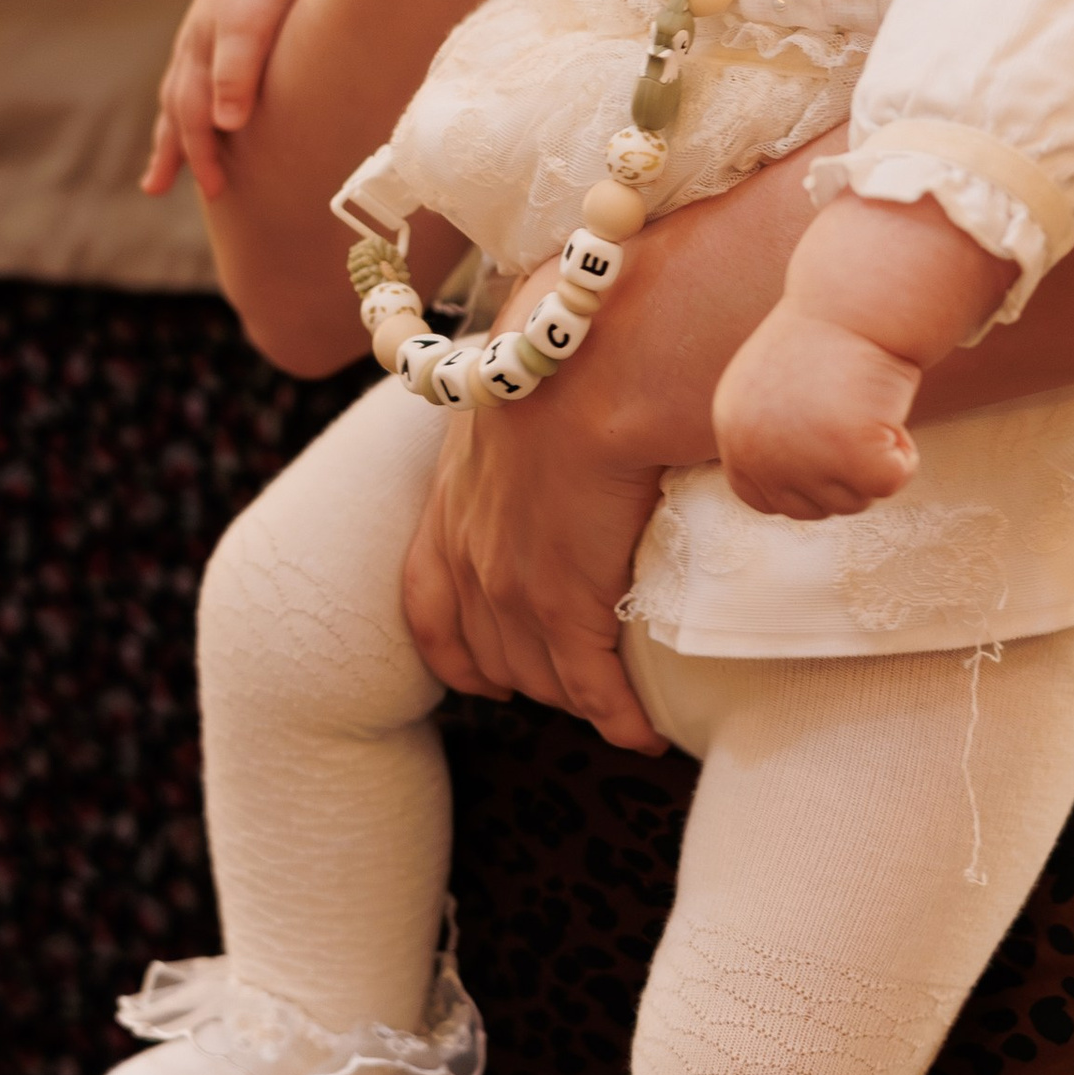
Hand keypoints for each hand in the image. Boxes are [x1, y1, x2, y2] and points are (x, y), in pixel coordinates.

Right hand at [147, 0, 306, 200]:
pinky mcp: (217, 27)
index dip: (202, 156)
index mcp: (201, 56)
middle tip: (156, 186)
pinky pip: (193, 74)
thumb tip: (225, 125)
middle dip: (170, 149)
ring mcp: (202, 37)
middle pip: (175, 110)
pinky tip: (197, 106)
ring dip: (171, 127)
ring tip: (164, 156)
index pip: (195, 118)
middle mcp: (194, 49)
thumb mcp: (249, 27)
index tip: (216, 191)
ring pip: (179, 92)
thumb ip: (237, 72)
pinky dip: (188, 99)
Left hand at [400, 298, 671, 754]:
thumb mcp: (533, 380)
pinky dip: (617, 716)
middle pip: (484, 647)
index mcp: (455, 490)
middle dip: (526, 678)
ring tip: (620, 710)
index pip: (428, 593)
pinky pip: (590, 685)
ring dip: (577, 699)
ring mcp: (510, 581)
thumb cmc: (583, 345)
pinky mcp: (564, 603)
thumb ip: (540, 416)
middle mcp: (468, 543)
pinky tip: (645, 729)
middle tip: (575, 689)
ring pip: (536, 674)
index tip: (484, 673)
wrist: (600, 357)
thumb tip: (585, 416)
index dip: (455, 646)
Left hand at [715, 303, 920, 520]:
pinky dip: (903, 456)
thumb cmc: (827, 338)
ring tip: (869, 406)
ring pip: (853, 501)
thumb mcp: (774, 389)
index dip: (802, 486)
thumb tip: (784, 491)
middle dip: (843, 476)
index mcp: (734, 434)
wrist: (857, 299)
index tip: (829, 455)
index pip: (761, 498)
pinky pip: (890, 483)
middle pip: (811, 508)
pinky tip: (892, 412)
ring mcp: (802, 457)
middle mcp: (758, 451)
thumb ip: (771, 437)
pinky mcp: (851, 454)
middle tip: (858, 420)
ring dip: (874, 461)